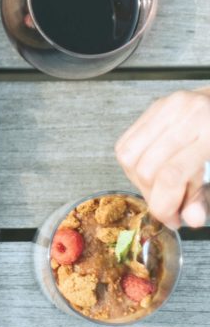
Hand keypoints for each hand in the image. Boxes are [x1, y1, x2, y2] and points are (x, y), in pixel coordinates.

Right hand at [115, 89, 209, 228]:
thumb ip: (204, 196)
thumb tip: (190, 219)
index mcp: (209, 133)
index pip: (170, 175)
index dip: (164, 205)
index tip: (172, 219)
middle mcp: (185, 115)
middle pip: (146, 168)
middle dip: (152, 196)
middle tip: (167, 206)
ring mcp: (167, 106)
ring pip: (129, 156)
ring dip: (139, 181)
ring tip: (159, 187)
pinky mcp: (155, 106)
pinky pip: (126, 142)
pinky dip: (134, 164)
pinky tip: (152, 170)